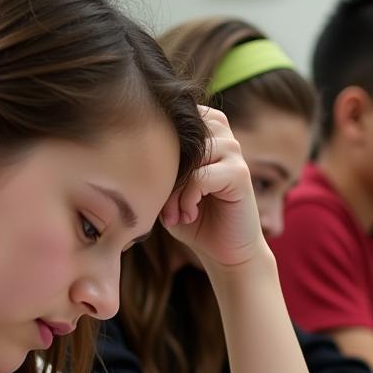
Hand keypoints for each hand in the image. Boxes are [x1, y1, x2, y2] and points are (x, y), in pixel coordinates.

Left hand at [160, 107, 264, 268]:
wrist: (226, 252)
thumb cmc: (194, 219)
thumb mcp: (169, 189)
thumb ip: (158, 163)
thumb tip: (132, 144)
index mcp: (207, 133)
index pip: (173, 120)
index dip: (157, 149)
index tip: (156, 186)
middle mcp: (223, 136)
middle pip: (178, 137)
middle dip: (164, 171)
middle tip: (163, 206)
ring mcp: (234, 152)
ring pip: (188, 157)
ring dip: (174, 189)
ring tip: (174, 213)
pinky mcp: (240, 173)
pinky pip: (201, 176)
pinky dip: (187, 198)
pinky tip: (188, 215)